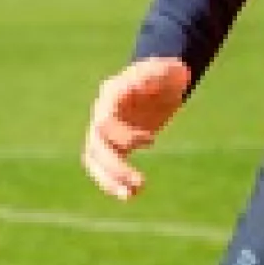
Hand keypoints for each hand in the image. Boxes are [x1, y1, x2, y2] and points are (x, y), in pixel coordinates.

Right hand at [83, 56, 192, 200]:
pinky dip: (114, 182)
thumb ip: (163, 73)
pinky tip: (132, 195)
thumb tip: (162, 79)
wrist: (159, 82)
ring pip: (94, 160)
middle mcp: (102, 114)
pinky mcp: (113, 145)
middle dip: (115, 167)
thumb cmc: (165, 74)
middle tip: (140, 183)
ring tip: (130, 196)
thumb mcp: (169, 69)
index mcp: (112, 95)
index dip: (124, 136)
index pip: (105, 122)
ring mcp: (105, 131)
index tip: (151, 141)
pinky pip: (104, 167)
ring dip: (109, 180)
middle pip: (96, 146)